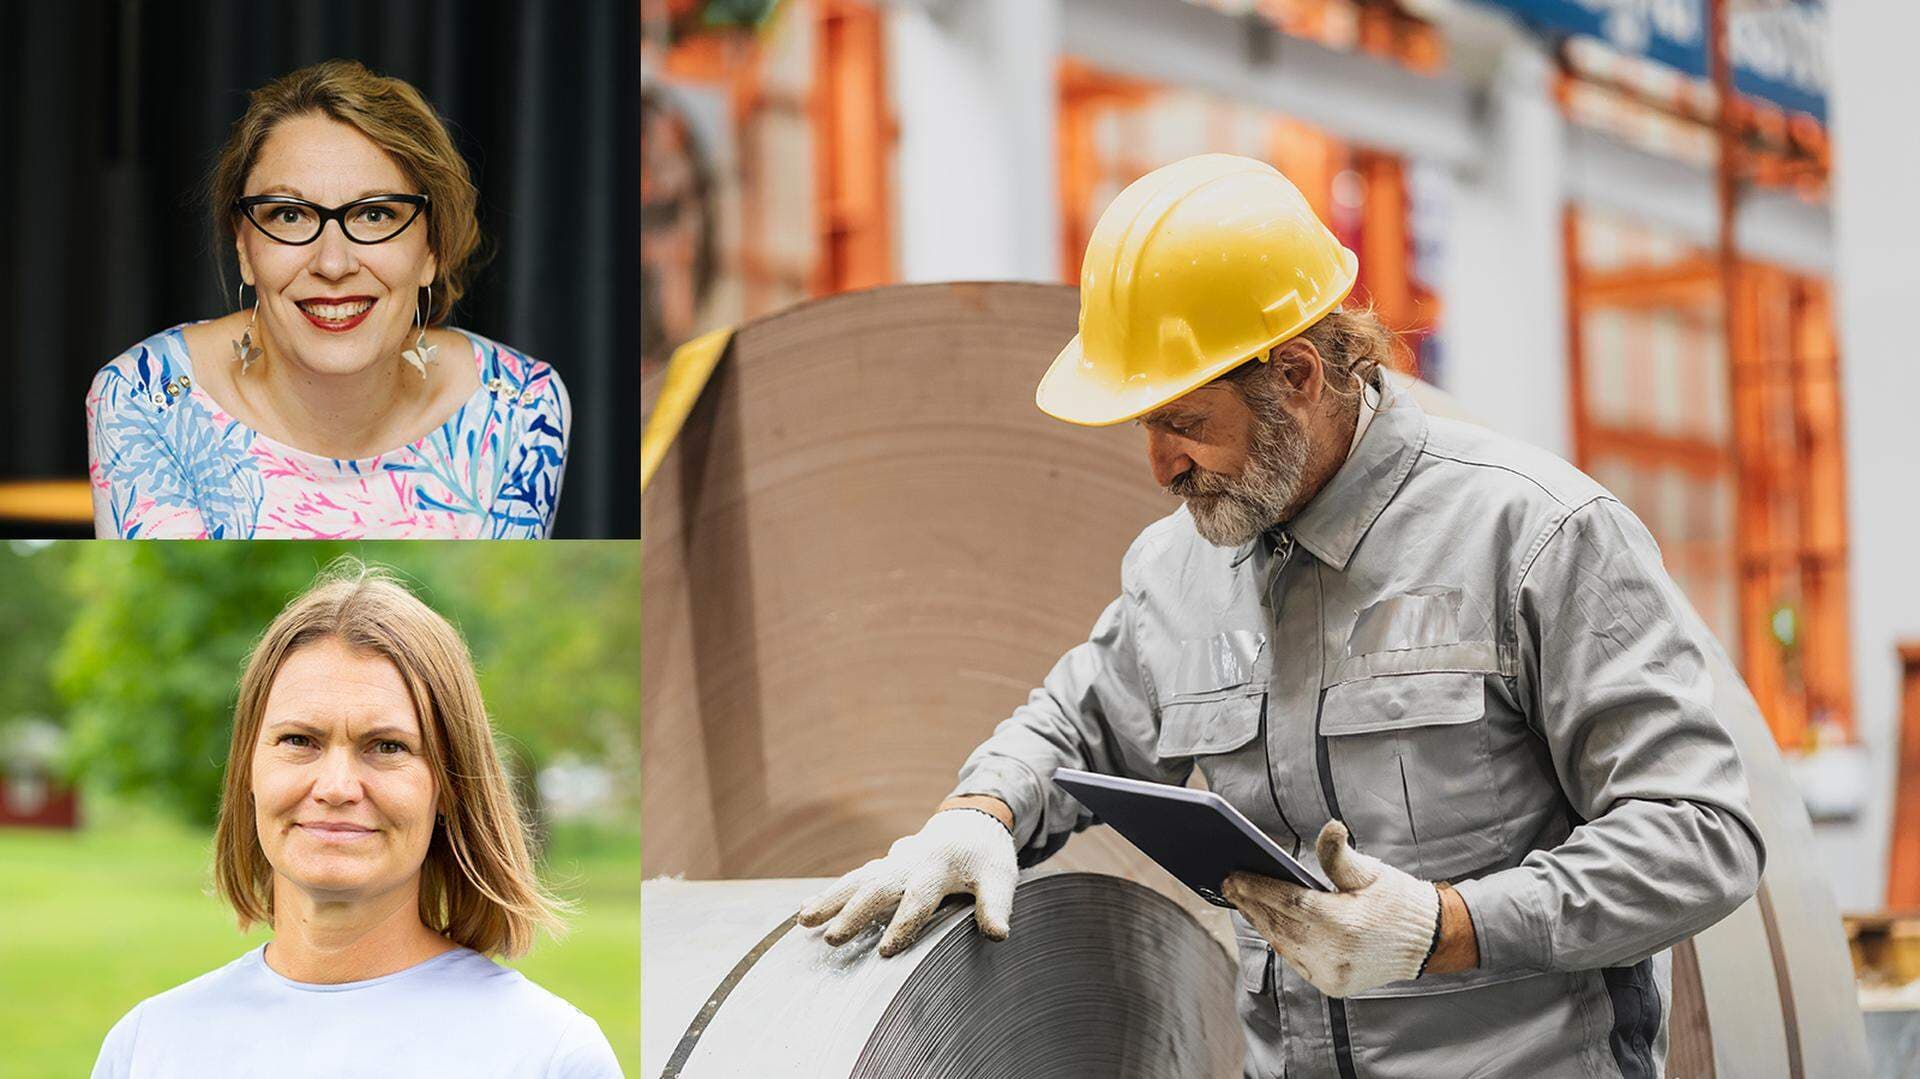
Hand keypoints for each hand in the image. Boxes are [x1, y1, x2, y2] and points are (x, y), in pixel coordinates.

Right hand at [797, 808, 1017, 957]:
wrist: (969, 822)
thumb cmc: (985, 856)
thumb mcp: (1000, 878)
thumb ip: (996, 905)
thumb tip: (998, 934)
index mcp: (939, 868)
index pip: (919, 899)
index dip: (903, 924)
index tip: (885, 951)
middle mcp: (909, 864)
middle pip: (878, 889)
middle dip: (854, 914)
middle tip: (832, 938)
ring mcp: (892, 863)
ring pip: (857, 880)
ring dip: (831, 900)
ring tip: (804, 920)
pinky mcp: (882, 866)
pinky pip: (853, 879)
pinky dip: (830, 893)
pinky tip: (806, 910)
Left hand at [1223, 820, 1440, 998]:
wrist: (1425, 942)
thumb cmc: (1395, 900)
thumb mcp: (1371, 872)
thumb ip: (1341, 855)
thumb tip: (1330, 828)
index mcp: (1345, 923)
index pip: (1289, 902)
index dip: (1257, 887)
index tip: (1233, 875)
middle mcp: (1336, 954)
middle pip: (1280, 923)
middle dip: (1250, 902)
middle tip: (1227, 883)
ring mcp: (1332, 974)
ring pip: (1283, 943)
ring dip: (1260, 920)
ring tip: (1240, 899)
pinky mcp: (1332, 985)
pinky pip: (1295, 959)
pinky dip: (1278, 938)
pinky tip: (1264, 921)